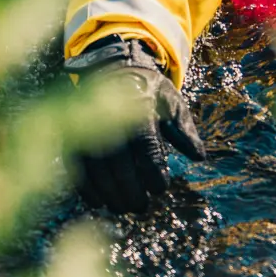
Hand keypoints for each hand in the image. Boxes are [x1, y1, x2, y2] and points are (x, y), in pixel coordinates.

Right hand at [65, 36, 205, 213]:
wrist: (114, 69)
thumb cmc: (150, 92)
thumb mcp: (173, 104)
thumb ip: (185, 132)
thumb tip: (200, 157)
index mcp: (141, 112)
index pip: (147, 149)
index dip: (153, 173)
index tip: (161, 188)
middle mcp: (112, 121)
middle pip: (120, 165)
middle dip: (131, 191)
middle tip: (141, 207)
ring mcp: (89, 128)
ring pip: (97, 170)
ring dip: (110, 194)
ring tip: (123, 208)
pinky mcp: (75, 136)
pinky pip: (77, 167)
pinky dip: (87, 188)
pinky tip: (99, 202)